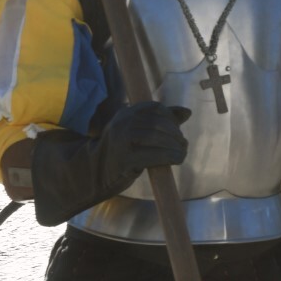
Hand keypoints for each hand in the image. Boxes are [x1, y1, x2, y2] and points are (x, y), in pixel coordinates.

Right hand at [29, 102, 190, 226]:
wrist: (92, 173)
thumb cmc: (120, 151)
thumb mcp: (136, 130)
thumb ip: (160, 121)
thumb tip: (187, 112)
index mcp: (125, 113)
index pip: (155, 108)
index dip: (171, 118)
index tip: (177, 130)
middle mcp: (122, 124)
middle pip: (159, 124)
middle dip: (175, 134)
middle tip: (182, 144)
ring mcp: (121, 141)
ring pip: (157, 138)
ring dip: (176, 146)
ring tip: (181, 152)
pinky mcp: (125, 160)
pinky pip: (154, 155)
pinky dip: (170, 157)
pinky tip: (177, 159)